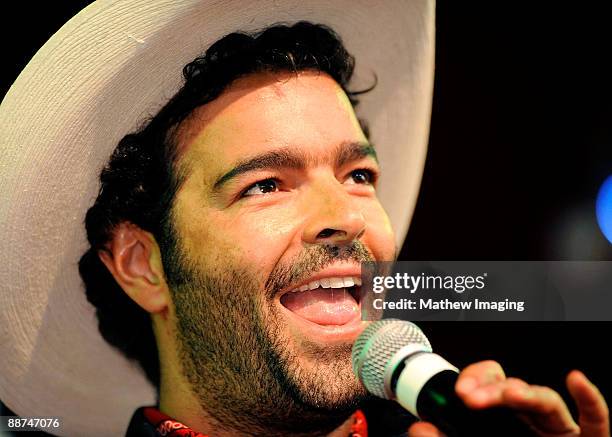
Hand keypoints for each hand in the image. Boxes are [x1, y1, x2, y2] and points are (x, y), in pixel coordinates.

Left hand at [407, 360, 609, 436]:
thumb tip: (419, 427)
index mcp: (502, 419)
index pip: (490, 382)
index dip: (476, 378)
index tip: (460, 389)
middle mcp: (530, 421)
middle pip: (513, 387)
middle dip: (492, 386)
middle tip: (470, 395)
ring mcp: (558, 431)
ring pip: (547, 401)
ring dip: (526, 393)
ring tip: (508, 393)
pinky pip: (596, 422)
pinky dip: (590, 399)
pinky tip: (576, 379)